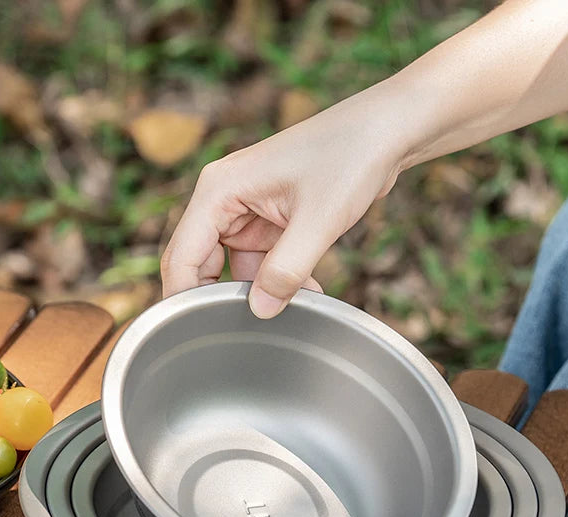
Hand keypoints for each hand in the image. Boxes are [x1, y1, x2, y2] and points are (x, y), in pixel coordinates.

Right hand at [160, 80, 410, 317]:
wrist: (386, 131)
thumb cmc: (350, 156)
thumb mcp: (318, 220)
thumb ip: (286, 270)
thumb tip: (260, 311)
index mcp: (218, 190)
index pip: (182, 256)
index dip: (185, 298)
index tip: (199, 333)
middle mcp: (224, 198)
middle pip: (201, 264)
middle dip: (225, 298)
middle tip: (251, 327)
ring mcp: (247, 209)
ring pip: (235, 268)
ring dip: (261, 290)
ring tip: (297, 304)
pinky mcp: (269, 218)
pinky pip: (261, 261)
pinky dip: (279, 279)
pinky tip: (309, 290)